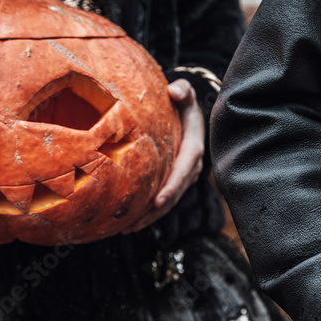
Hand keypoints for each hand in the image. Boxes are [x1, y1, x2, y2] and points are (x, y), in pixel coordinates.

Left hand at [123, 80, 204, 232]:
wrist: (189, 113)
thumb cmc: (183, 102)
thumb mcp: (186, 94)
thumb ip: (183, 91)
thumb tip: (175, 91)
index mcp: (194, 147)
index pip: (184, 170)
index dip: (172, 187)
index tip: (157, 201)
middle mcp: (192, 167)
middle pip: (175, 193)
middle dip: (156, 211)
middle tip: (134, 223)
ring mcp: (184, 176)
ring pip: (168, 202)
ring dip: (149, 217)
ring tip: (127, 229)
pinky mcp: (174, 180)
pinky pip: (162, 199)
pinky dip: (148, 213)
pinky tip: (129, 222)